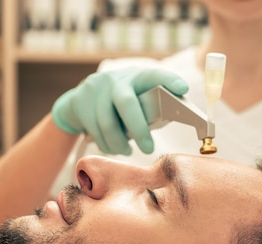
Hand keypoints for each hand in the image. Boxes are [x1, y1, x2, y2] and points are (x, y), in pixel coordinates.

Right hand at [51, 67, 188, 154]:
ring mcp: (95, 90)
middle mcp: (115, 80)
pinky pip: (94, 130)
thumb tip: (176, 119)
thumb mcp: (137, 100)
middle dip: (139, 129)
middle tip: (149, 149)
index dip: (168, 80)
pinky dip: (107, 144)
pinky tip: (114, 148)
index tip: (183, 88)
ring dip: (120, 143)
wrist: (78, 102)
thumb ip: (152, 107)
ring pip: (107, 122)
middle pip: (126, 102)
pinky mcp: (79, 103)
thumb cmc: (120, 107)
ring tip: (128, 151)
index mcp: (136, 77)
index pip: (154, 75)